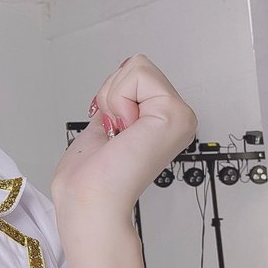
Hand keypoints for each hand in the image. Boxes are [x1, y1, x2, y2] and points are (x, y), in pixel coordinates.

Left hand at [50, 54, 196, 216]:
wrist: (89, 202)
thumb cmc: (88, 179)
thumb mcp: (102, 128)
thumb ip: (116, 106)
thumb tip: (119, 81)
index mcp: (159, 123)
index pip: (134, 75)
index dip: (110, 96)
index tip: (111, 131)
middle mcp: (174, 118)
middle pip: (136, 65)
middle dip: (112, 94)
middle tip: (115, 132)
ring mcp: (179, 116)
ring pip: (137, 66)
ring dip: (114, 98)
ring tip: (119, 134)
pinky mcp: (175, 114)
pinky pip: (138, 73)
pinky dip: (119, 99)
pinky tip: (125, 131)